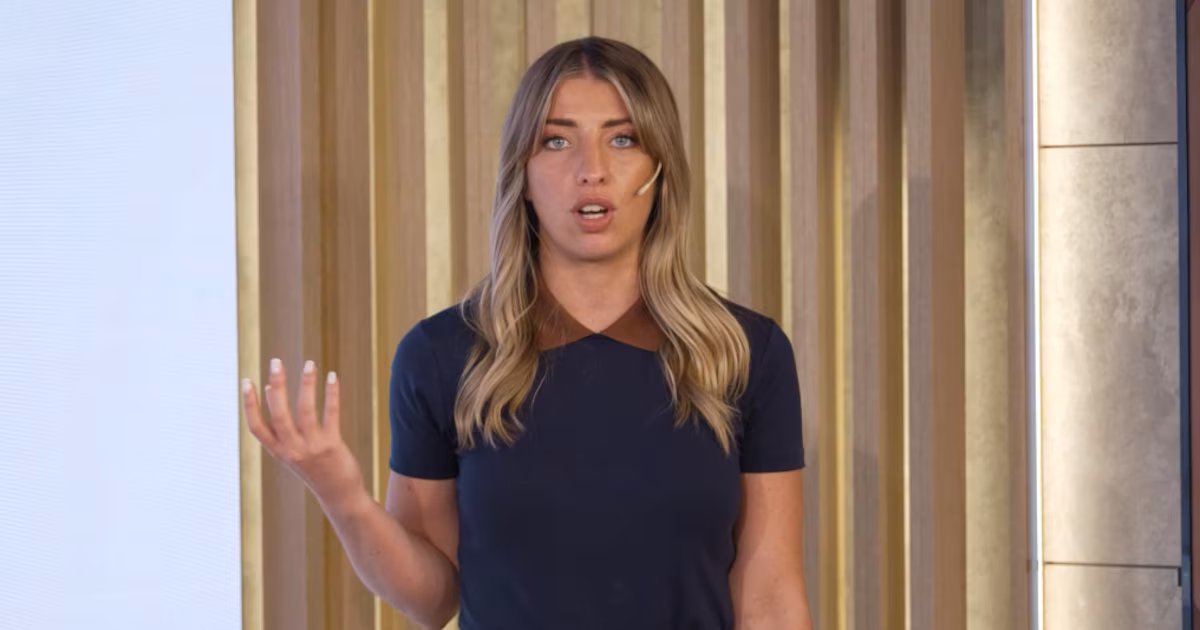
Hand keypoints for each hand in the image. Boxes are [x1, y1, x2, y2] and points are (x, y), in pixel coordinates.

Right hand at [242, 358, 366, 513]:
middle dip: (277, 385)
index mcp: (278, 451)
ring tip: (309, 363)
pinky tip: (332, 377)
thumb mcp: (291, 453)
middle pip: (279, 413)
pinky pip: (331, 414)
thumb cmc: (314, 469)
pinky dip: (331, 394)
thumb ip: (281, 429)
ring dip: (306, 384)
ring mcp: (312, 448)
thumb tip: (274, 389)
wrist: (339, 495)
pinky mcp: (332, 445)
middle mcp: (292, 450)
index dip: (250, 404)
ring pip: (306, 410)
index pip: (256, 426)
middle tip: (276, 361)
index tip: (247, 381)